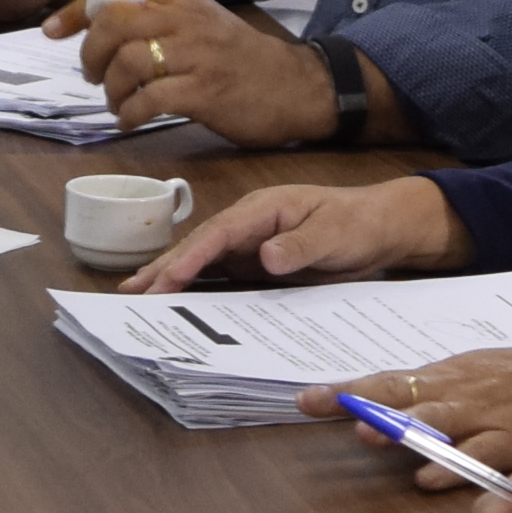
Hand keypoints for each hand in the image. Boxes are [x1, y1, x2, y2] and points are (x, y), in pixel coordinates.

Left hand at [68, 0, 331, 148]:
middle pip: (114, 23)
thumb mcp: (202, 24)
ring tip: (118, 104)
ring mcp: (197, 56)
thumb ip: (159, 19)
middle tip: (94, 77)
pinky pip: (150, 99)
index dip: (76, 11)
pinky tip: (132, 121)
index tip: (51, 30)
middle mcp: (187, 21)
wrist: (298, 87)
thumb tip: (99, 23)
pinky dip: (129, 113)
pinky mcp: (206, 92)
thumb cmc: (242, 61)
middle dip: (90, 53)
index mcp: (182, 0)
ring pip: (128, 62)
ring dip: (111, 89)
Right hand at [131, 176, 464, 292]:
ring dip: (172, 278)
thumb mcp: (335, 234)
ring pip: (204, 262)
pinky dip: (196, 289)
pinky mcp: (255, 263)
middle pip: (200, 246)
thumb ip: (301, 245)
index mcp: (263, 209)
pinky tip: (176, 303)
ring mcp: (249, 244)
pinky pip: (221, 277)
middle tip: (131, 291)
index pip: (219, 233)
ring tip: (137, 296)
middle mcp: (249, 225)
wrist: (380, 228)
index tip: (167, 278)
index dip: (190, 256)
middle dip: (165, 267)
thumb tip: (265, 258)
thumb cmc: (358, 223)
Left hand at [317, 336, 511, 481]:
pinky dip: (452, 467)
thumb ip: (430, 394)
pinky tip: (428, 478)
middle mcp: (460, 392)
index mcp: (447, 375)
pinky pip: (479, 456)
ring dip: (402, 430)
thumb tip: (383, 407)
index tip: (305, 399)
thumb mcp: (475, 373)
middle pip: (403, 396)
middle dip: (362, 403)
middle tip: (330, 408)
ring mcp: (487, 417)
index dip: (345, 391)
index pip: (386, 381)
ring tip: (370, 435)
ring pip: (437, 421)